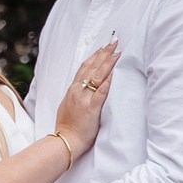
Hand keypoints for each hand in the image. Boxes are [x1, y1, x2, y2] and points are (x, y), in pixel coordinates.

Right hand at [54, 40, 121, 156]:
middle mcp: (77, 91)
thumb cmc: (67, 126)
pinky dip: (108, 81)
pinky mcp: (91, 108)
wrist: (64, 141)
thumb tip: (84, 88)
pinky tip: (115, 73)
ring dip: (107, 63)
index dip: (95, 56)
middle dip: (103, 54)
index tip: (103, 47)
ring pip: (96, 76)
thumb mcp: (68, 106)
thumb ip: (76, 96)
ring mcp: (84, 99)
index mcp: (72, 90)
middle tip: (113, 42)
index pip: (84, 68)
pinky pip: (101, 92)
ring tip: (117, 52)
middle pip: (91, 68)